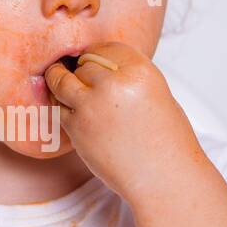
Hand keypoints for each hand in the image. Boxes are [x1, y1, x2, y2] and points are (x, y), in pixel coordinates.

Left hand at [44, 42, 200, 202]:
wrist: (164, 178)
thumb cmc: (167, 141)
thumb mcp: (156, 94)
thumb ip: (128, 78)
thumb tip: (99, 68)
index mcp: (140, 71)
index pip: (106, 48)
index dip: (97, 55)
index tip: (93, 61)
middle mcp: (114, 85)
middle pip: (83, 64)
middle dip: (81, 70)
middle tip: (80, 77)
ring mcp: (91, 106)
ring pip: (61, 81)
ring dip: (59, 81)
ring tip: (59, 81)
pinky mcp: (77, 128)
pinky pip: (59, 109)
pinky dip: (62, 108)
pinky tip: (70, 110)